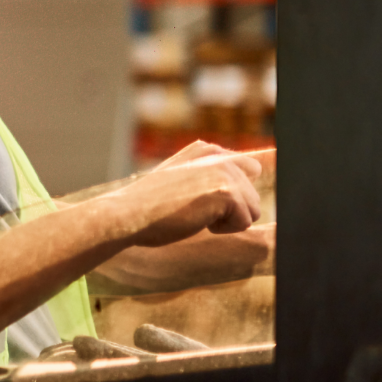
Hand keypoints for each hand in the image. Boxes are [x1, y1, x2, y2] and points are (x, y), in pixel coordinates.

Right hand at [107, 149, 263, 248]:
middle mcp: (219, 155)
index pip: (250, 169)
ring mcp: (224, 171)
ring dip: (227, 221)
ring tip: (194, 216)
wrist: (126, 215)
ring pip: (252, 209)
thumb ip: (208, 172)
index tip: (204, 202)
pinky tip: (196, 221)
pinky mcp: (227, 191)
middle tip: (193, 211)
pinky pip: (244, 221)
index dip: (234, 194)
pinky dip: (223, 230)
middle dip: (229, 211)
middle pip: (252, 195)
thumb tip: (255, 169)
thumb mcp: (179, 178)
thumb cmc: (147, 206)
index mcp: (207, 150)